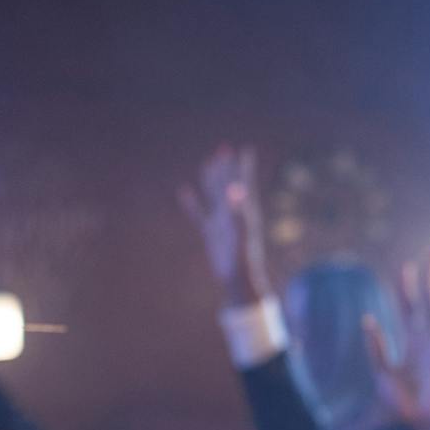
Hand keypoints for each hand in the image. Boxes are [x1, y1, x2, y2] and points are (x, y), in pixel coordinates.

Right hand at [178, 145, 269, 304]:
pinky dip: (192, 204)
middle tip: (223, 149)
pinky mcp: (211, 233)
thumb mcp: (241, 234)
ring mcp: (221, 223)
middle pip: (227, 185)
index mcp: (243, 212)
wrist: (238, 280)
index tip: (245, 151)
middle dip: (225, 168)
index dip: (243, 168)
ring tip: (208, 163)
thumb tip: (237, 189)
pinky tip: (184, 191)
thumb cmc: (244, 259)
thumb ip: (239, 212)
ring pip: (213, 196)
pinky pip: (199, 215)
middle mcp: (232, 214)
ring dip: (210, 180)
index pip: (242, 184)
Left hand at [363, 263, 429, 429]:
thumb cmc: (401, 403)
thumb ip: (376, 348)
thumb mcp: (382, 374)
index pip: (407, 303)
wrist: (423, 420)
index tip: (404, 266)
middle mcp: (428, 332)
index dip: (406, 284)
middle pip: (429, 293)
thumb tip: (367, 319)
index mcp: (410, 337)